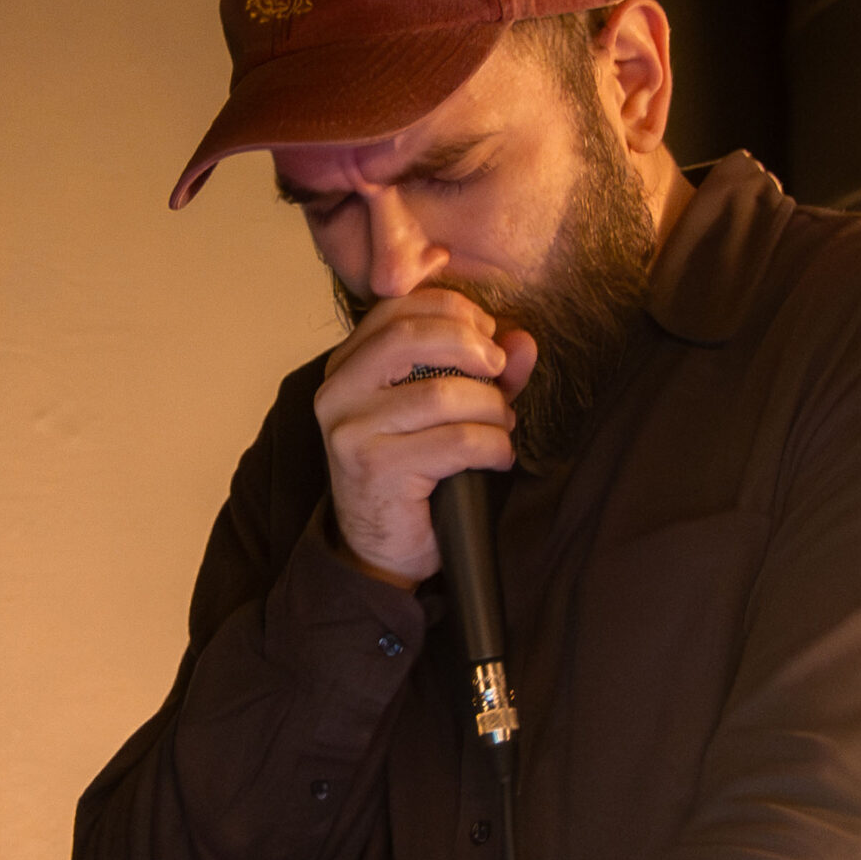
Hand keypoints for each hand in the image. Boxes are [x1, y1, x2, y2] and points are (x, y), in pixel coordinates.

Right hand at [313, 288, 537, 585]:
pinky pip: (457, 441)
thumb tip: (522, 341)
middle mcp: (338, 393)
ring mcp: (352, 431)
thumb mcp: (443, 411)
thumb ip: (480, 372)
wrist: (378, 549)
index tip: (488, 334)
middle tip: (500, 370)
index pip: (395, 310)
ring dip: (491, 409)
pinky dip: (493, 445)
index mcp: (345, 367)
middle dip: (471, 347)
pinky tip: (498, 457)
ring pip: (443, 394)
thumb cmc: (411, 473)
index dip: (451, 310)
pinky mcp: (377, 468)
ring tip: (502, 426)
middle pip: (412, 338)